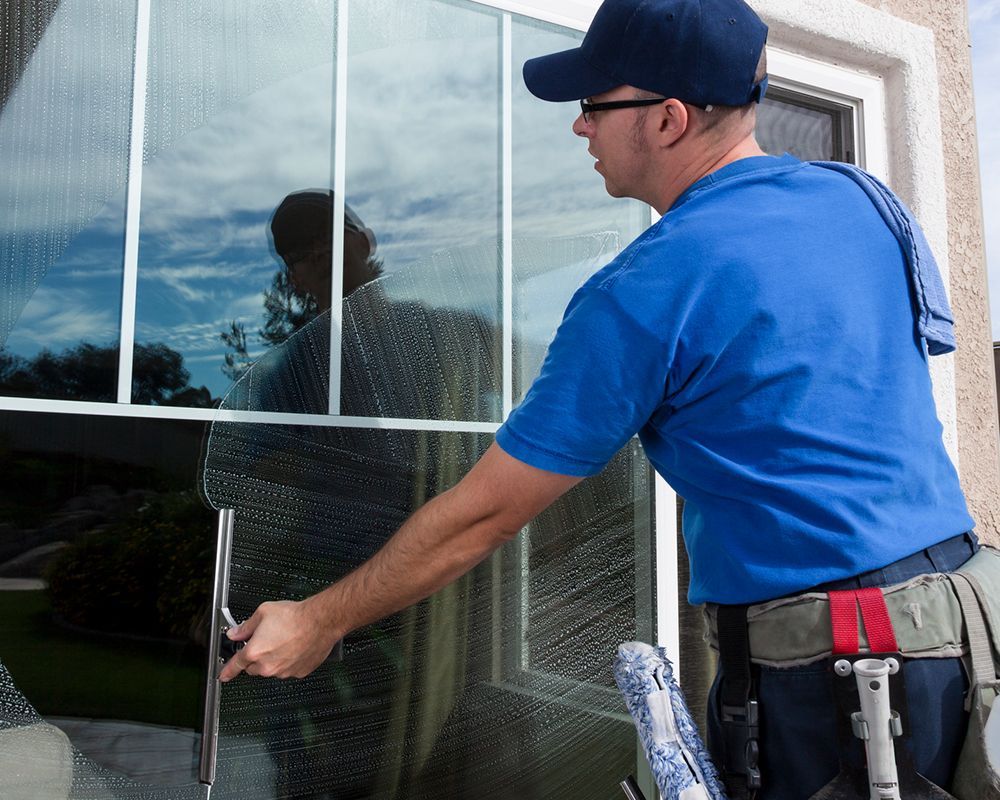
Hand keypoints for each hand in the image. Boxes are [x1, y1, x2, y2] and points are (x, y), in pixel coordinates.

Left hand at [218, 598, 338, 681]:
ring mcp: (284, 671)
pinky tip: (294, 647)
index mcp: (254, 652)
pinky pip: (288, 670)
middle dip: (255, 657)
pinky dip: (288, 661)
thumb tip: (235, 633)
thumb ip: (245, 626)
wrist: (320, 621)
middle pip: (253, 668)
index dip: (226, 671)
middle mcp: (268, 665)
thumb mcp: (263, 612)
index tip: (223, 675)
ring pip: (271, 669)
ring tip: (284, 641)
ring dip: (273, 660)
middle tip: (265, 641)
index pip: (234, 665)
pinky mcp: (298, 672)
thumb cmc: (295, 617)